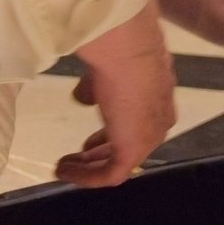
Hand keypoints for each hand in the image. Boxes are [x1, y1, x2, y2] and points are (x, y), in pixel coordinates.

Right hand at [61, 0, 174, 186]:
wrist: (127, 46)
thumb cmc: (119, 47)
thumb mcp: (106, 69)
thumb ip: (98, 87)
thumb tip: (84, 98)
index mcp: (159, 96)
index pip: (135, 122)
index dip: (111, 133)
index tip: (88, 140)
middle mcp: (159, 119)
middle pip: (129, 144)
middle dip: (100, 151)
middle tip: (78, 155)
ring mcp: (148, 137)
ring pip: (119, 161)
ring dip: (90, 167)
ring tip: (64, 166)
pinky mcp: (132, 151)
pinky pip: (109, 174)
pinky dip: (86, 177)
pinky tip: (64, 171)